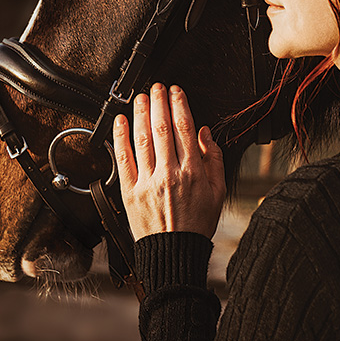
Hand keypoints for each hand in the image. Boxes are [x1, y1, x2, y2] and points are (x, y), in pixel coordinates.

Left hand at [112, 83, 225, 240]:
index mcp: (193, 172)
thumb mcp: (218, 192)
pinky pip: (123, 158)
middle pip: (163, 128)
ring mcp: (148, 182)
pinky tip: (120, 121)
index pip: (185, 129)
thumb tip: (206, 132)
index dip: (179, 105)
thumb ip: (214, 159)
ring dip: (141, 113)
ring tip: (141, 98)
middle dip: (159, 102)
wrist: (174, 253)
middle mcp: (170, 174)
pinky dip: (120, 137)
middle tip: (157, 87)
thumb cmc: (196, 225)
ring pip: (143, 139)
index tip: (176, 92)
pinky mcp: (130, 191)